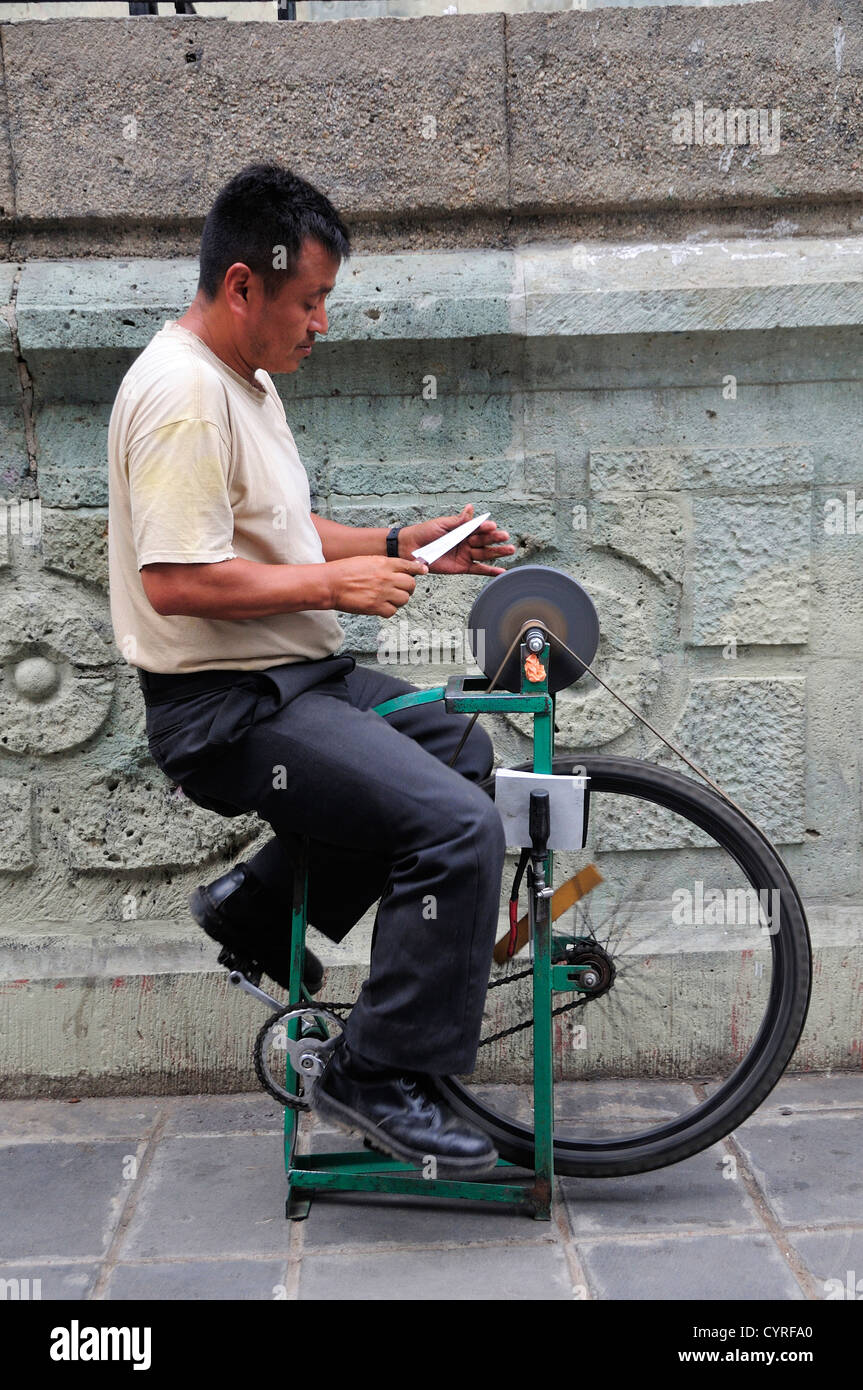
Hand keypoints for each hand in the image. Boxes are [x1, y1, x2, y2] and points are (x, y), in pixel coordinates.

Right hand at [327, 554, 428, 617]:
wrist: (330, 583)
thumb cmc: (343, 571)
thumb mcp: (366, 560)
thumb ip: (383, 565)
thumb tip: (395, 569)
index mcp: (384, 563)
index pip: (408, 565)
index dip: (417, 569)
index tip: (423, 570)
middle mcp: (386, 577)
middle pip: (411, 584)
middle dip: (408, 587)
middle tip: (400, 589)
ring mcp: (382, 592)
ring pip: (404, 599)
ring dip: (398, 600)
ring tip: (388, 598)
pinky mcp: (376, 606)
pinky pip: (392, 611)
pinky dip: (388, 610)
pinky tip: (381, 606)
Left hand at [401, 504, 515, 574]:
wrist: (412, 548)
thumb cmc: (425, 532)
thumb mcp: (442, 524)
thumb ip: (458, 521)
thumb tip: (470, 508)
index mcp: (463, 529)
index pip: (478, 527)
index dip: (485, 527)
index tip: (492, 526)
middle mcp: (467, 541)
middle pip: (484, 540)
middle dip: (495, 539)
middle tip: (506, 537)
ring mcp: (466, 554)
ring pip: (485, 554)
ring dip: (498, 553)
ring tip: (510, 550)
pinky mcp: (462, 567)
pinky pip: (478, 569)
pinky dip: (490, 571)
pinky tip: (501, 571)